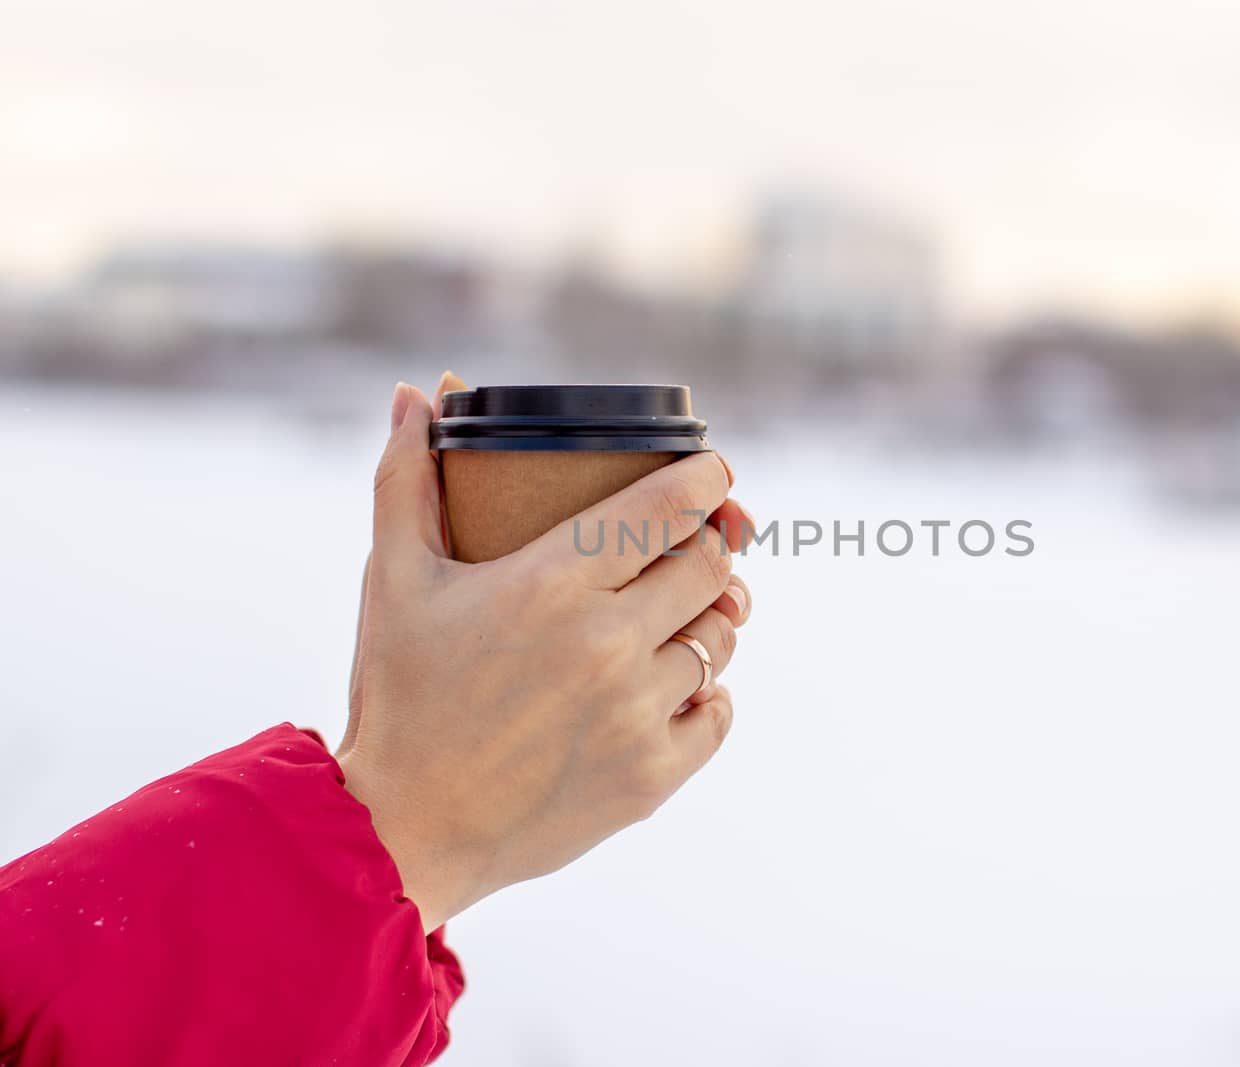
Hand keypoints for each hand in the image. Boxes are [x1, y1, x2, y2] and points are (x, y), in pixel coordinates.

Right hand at [339, 379, 753, 931]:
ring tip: (675, 619)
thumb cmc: (399, 694)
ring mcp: (635, 713)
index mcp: (551, 582)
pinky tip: (674, 686)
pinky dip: (706, 694)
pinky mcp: (651, 777)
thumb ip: (407, 478)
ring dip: (708, 620)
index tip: (713, 476)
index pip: (671, 505)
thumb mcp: (393, 578)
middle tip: (685, 550)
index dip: (707, 480)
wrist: (402, 830)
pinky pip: (721, 713)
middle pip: (711, 565)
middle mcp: (606, 642)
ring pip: (721, 637)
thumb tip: (416, 392)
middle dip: (706, 547)